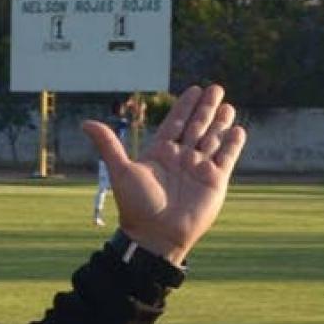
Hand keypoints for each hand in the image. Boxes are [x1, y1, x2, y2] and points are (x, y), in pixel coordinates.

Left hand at [82, 85, 245, 264]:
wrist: (156, 235)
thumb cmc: (136, 205)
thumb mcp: (121, 171)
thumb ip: (108, 145)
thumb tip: (85, 123)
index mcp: (160, 153)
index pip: (175, 123)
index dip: (184, 106)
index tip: (194, 89)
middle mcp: (181, 158)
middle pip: (196, 126)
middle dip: (206, 108)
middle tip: (215, 88)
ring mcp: (198, 169)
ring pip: (213, 139)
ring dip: (220, 122)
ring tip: (227, 105)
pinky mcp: (214, 181)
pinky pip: (226, 158)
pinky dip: (233, 144)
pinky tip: (237, 129)